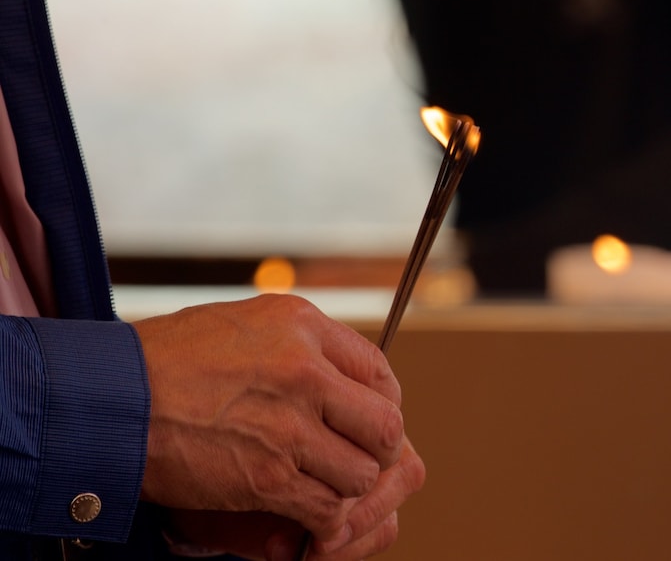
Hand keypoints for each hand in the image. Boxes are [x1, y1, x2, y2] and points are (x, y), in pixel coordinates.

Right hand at [134, 294, 405, 549]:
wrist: (109, 398)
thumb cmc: (166, 360)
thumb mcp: (244, 324)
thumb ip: (299, 345)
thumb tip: (339, 376)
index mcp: (303, 326)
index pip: (380, 372)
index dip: (383, 405)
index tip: (367, 423)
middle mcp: (305, 371)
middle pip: (386, 425)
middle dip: (378, 451)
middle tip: (356, 461)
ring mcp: (288, 425)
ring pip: (362, 472)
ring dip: (347, 489)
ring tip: (325, 488)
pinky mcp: (267, 475)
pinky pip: (326, 508)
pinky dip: (323, 521)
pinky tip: (308, 517)